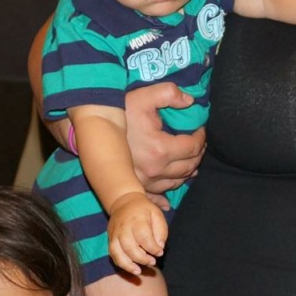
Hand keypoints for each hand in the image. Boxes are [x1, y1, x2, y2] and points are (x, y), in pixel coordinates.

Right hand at [107, 192, 167, 276]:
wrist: (124, 201)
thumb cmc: (144, 210)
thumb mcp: (157, 214)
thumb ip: (161, 231)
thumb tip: (159, 247)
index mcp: (137, 220)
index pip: (144, 237)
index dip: (153, 248)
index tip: (160, 253)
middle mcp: (123, 228)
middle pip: (130, 247)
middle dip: (142, 258)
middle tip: (152, 262)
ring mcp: (115, 234)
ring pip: (118, 253)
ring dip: (128, 265)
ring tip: (139, 272)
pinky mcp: (110, 239)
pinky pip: (112, 254)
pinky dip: (120, 263)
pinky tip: (130, 268)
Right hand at [124, 82, 206, 202]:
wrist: (95, 126)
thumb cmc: (121, 110)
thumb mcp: (145, 96)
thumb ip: (170, 93)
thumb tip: (190, 101)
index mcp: (160, 150)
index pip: (192, 147)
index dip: (201, 137)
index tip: (201, 129)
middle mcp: (155, 170)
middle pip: (188, 167)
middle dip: (197, 154)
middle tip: (199, 144)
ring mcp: (145, 181)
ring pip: (175, 182)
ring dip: (187, 172)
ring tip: (190, 161)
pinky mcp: (135, 186)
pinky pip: (154, 197)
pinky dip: (164, 198)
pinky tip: (168, 201)